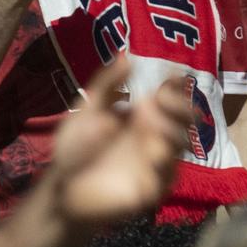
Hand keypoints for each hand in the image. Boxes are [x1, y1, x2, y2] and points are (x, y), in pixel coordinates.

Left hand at [43, 57, 192, 231]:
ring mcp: (155, 162)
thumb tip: (127, 56)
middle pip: (184, 118)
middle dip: (180, 107)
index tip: (173, 74)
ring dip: (172, 132)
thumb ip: (106, 85)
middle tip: (161, 102)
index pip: (168, 96)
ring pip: (181, 144)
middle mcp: (153, 135)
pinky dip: (166, 166)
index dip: (175, 85)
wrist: (62, 190)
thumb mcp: (86, 111)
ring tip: (152, 126)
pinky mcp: (152, 188)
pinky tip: (153, 157)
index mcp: (141, 115)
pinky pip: (170, 176)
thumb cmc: (75, 149)